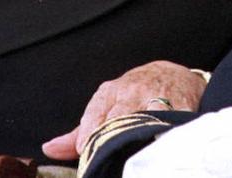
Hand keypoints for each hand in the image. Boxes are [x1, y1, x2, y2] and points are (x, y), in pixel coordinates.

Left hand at [42, 60, 206, 159]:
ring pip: (146, 118)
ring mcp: (158, 98)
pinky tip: (160, 144)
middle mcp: (132, 92)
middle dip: (113, 135)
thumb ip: (79, 131)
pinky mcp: (182, 107)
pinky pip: (173, 122)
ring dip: (138, 134)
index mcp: (110, 92)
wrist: (175, 76)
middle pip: (119, 116)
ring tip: (132, 152)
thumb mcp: (106, 105)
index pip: (96, 112)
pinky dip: (166, 133)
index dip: (91, 131)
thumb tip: (49, 149)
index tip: (86, 148)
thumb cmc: (135, 93)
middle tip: (107, 155)